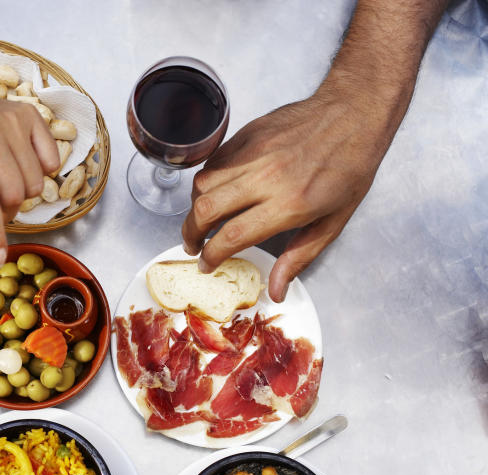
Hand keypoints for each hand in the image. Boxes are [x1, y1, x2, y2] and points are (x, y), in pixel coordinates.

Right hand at [181, 89, 391, 301]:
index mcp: (289, 204)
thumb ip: (299, 257)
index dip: (212, 255)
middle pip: (205, 210)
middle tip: (193, 244)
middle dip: (191, 234)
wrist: (355, 114)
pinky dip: (207, 180)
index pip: (232, 235)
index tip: (207, 264)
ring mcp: (254, 153)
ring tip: (203, 219)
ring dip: (196, 207)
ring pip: (203, 184)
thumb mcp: (334, 221)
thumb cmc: (350, 167)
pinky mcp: (248, 135)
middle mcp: (266, 177)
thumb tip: (276, 290)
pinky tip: (215, 191)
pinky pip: (213, 161)